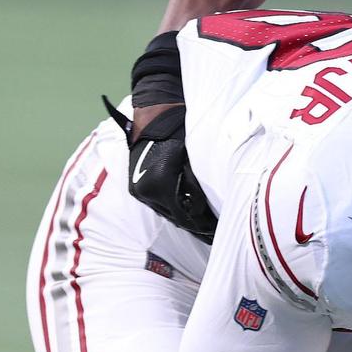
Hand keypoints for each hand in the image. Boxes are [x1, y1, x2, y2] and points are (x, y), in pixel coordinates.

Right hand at [124, 104, 218, 242]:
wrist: (153, 119)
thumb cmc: (179, 135)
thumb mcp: (193, 161)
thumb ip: (197, 187)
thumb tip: (204, 211)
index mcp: (161, 184)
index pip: (185, 215)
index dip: (202, 224)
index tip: (216, 229)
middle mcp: (146, 191)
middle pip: (175, 218)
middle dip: (195, 226)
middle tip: (212, 232)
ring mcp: (139, 191)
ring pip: (166, 213)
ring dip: (182, 219)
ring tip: (201, 226)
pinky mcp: (135, 189)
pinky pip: (157, 205)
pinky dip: (171, 209)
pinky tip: (185, 213)